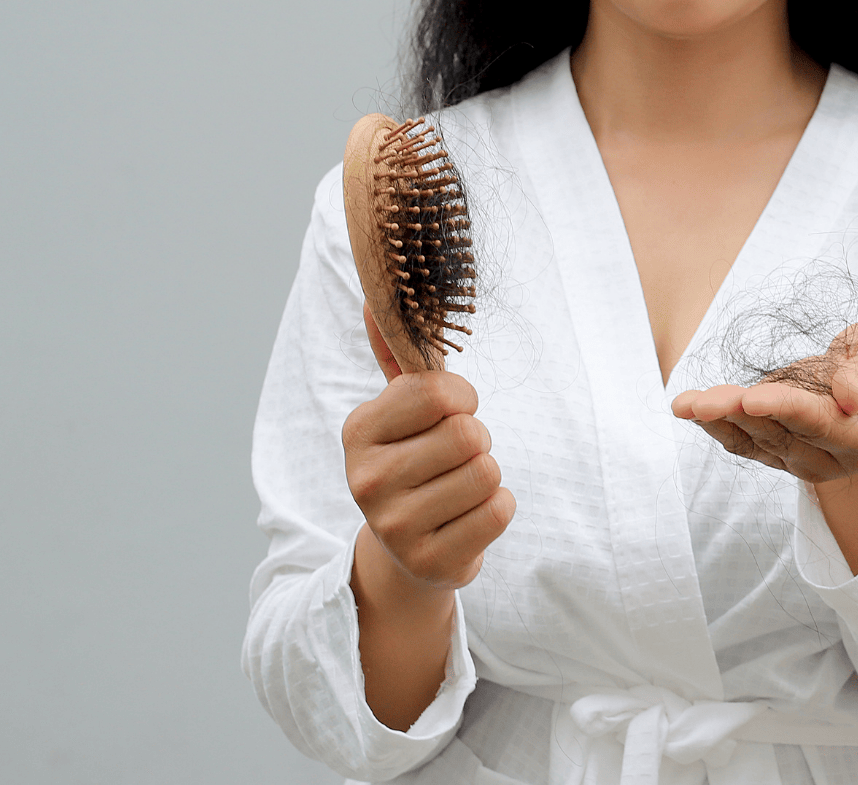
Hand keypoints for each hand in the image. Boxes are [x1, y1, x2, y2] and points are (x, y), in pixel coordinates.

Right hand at [342, 306, 515, 592]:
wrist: (406, 550)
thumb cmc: (413, 459)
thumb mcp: (398, 408)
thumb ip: (395, 353)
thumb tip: (378, 294)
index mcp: (358, 431)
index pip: (439, 391)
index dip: (460, 397)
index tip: (450, 411)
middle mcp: (366, 480)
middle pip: (469, 435)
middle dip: (476, 441)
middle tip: (453, 458)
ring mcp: (394, 527)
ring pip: (488, 472)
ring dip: (487, 475)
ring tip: (458, 488)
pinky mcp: (430, 563)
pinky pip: (499, 511)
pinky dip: (497, 509)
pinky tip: (467, 517)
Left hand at [670, 320, 857, 485]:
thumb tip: (847, 396)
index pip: (824, 425)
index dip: (788, 410)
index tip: (753, 398)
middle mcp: (832, 457)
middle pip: (781, 436)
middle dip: (739, 414)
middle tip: (702, 402)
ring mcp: (801, 457)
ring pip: (755, 441)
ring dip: (718, 421)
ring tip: (684, 405)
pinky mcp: (777, 448)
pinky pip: (743, 441)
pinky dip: (715, 425)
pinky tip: (688, 409)